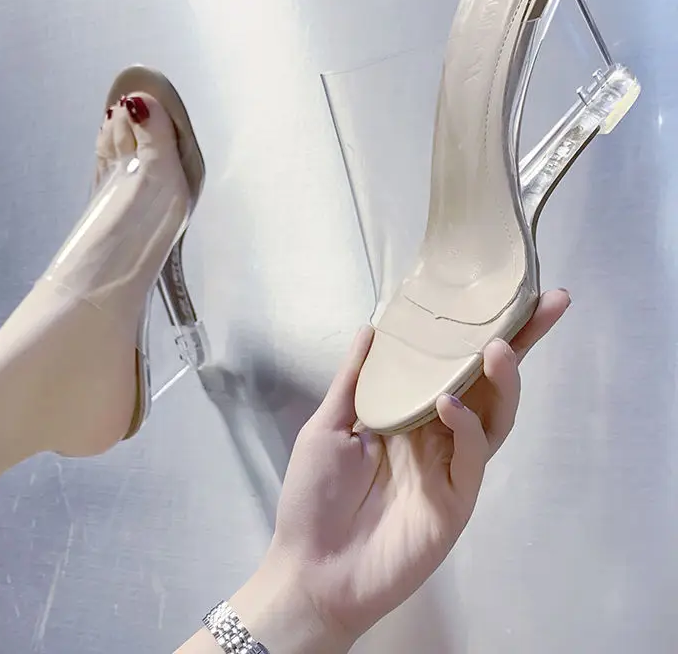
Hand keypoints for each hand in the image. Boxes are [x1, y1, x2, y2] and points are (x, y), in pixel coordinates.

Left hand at [259, 288, 569, 645]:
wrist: (312, 566)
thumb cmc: (315, 496)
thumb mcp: (328, 426)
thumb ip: (354, 380)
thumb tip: (371, 327)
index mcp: (408, 412)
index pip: (451, 365)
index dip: (475, 331)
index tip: (500, 293)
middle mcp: (438, 432)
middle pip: (487, 383)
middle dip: (519, 344)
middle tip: (548, 304)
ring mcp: (451, 466)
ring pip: (494, 416)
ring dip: (501, 380)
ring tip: (497, 348)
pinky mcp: (457, 499)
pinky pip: (471, 456)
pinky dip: (466, 426)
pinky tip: (447, 404)